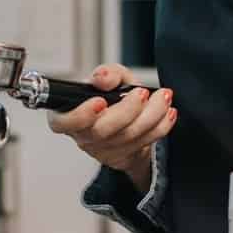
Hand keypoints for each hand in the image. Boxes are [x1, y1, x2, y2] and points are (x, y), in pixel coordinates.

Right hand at [46, 63, 175, 187]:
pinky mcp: (121, 159)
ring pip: (126, 138)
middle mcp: (82, 135)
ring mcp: (101, 151)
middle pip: (101, 132)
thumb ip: (108, 73)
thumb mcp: (113, 77)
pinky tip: (167, 112)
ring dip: (150, 115)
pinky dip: (160, 127)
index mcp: (69, 113)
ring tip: (163, 97)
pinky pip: (143, 144)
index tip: (101, 102)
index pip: (64, 122)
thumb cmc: (115, 95)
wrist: (133, 117)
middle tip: (142, 93)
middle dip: (126, 111)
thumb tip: (101, 78)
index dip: (81, 115)